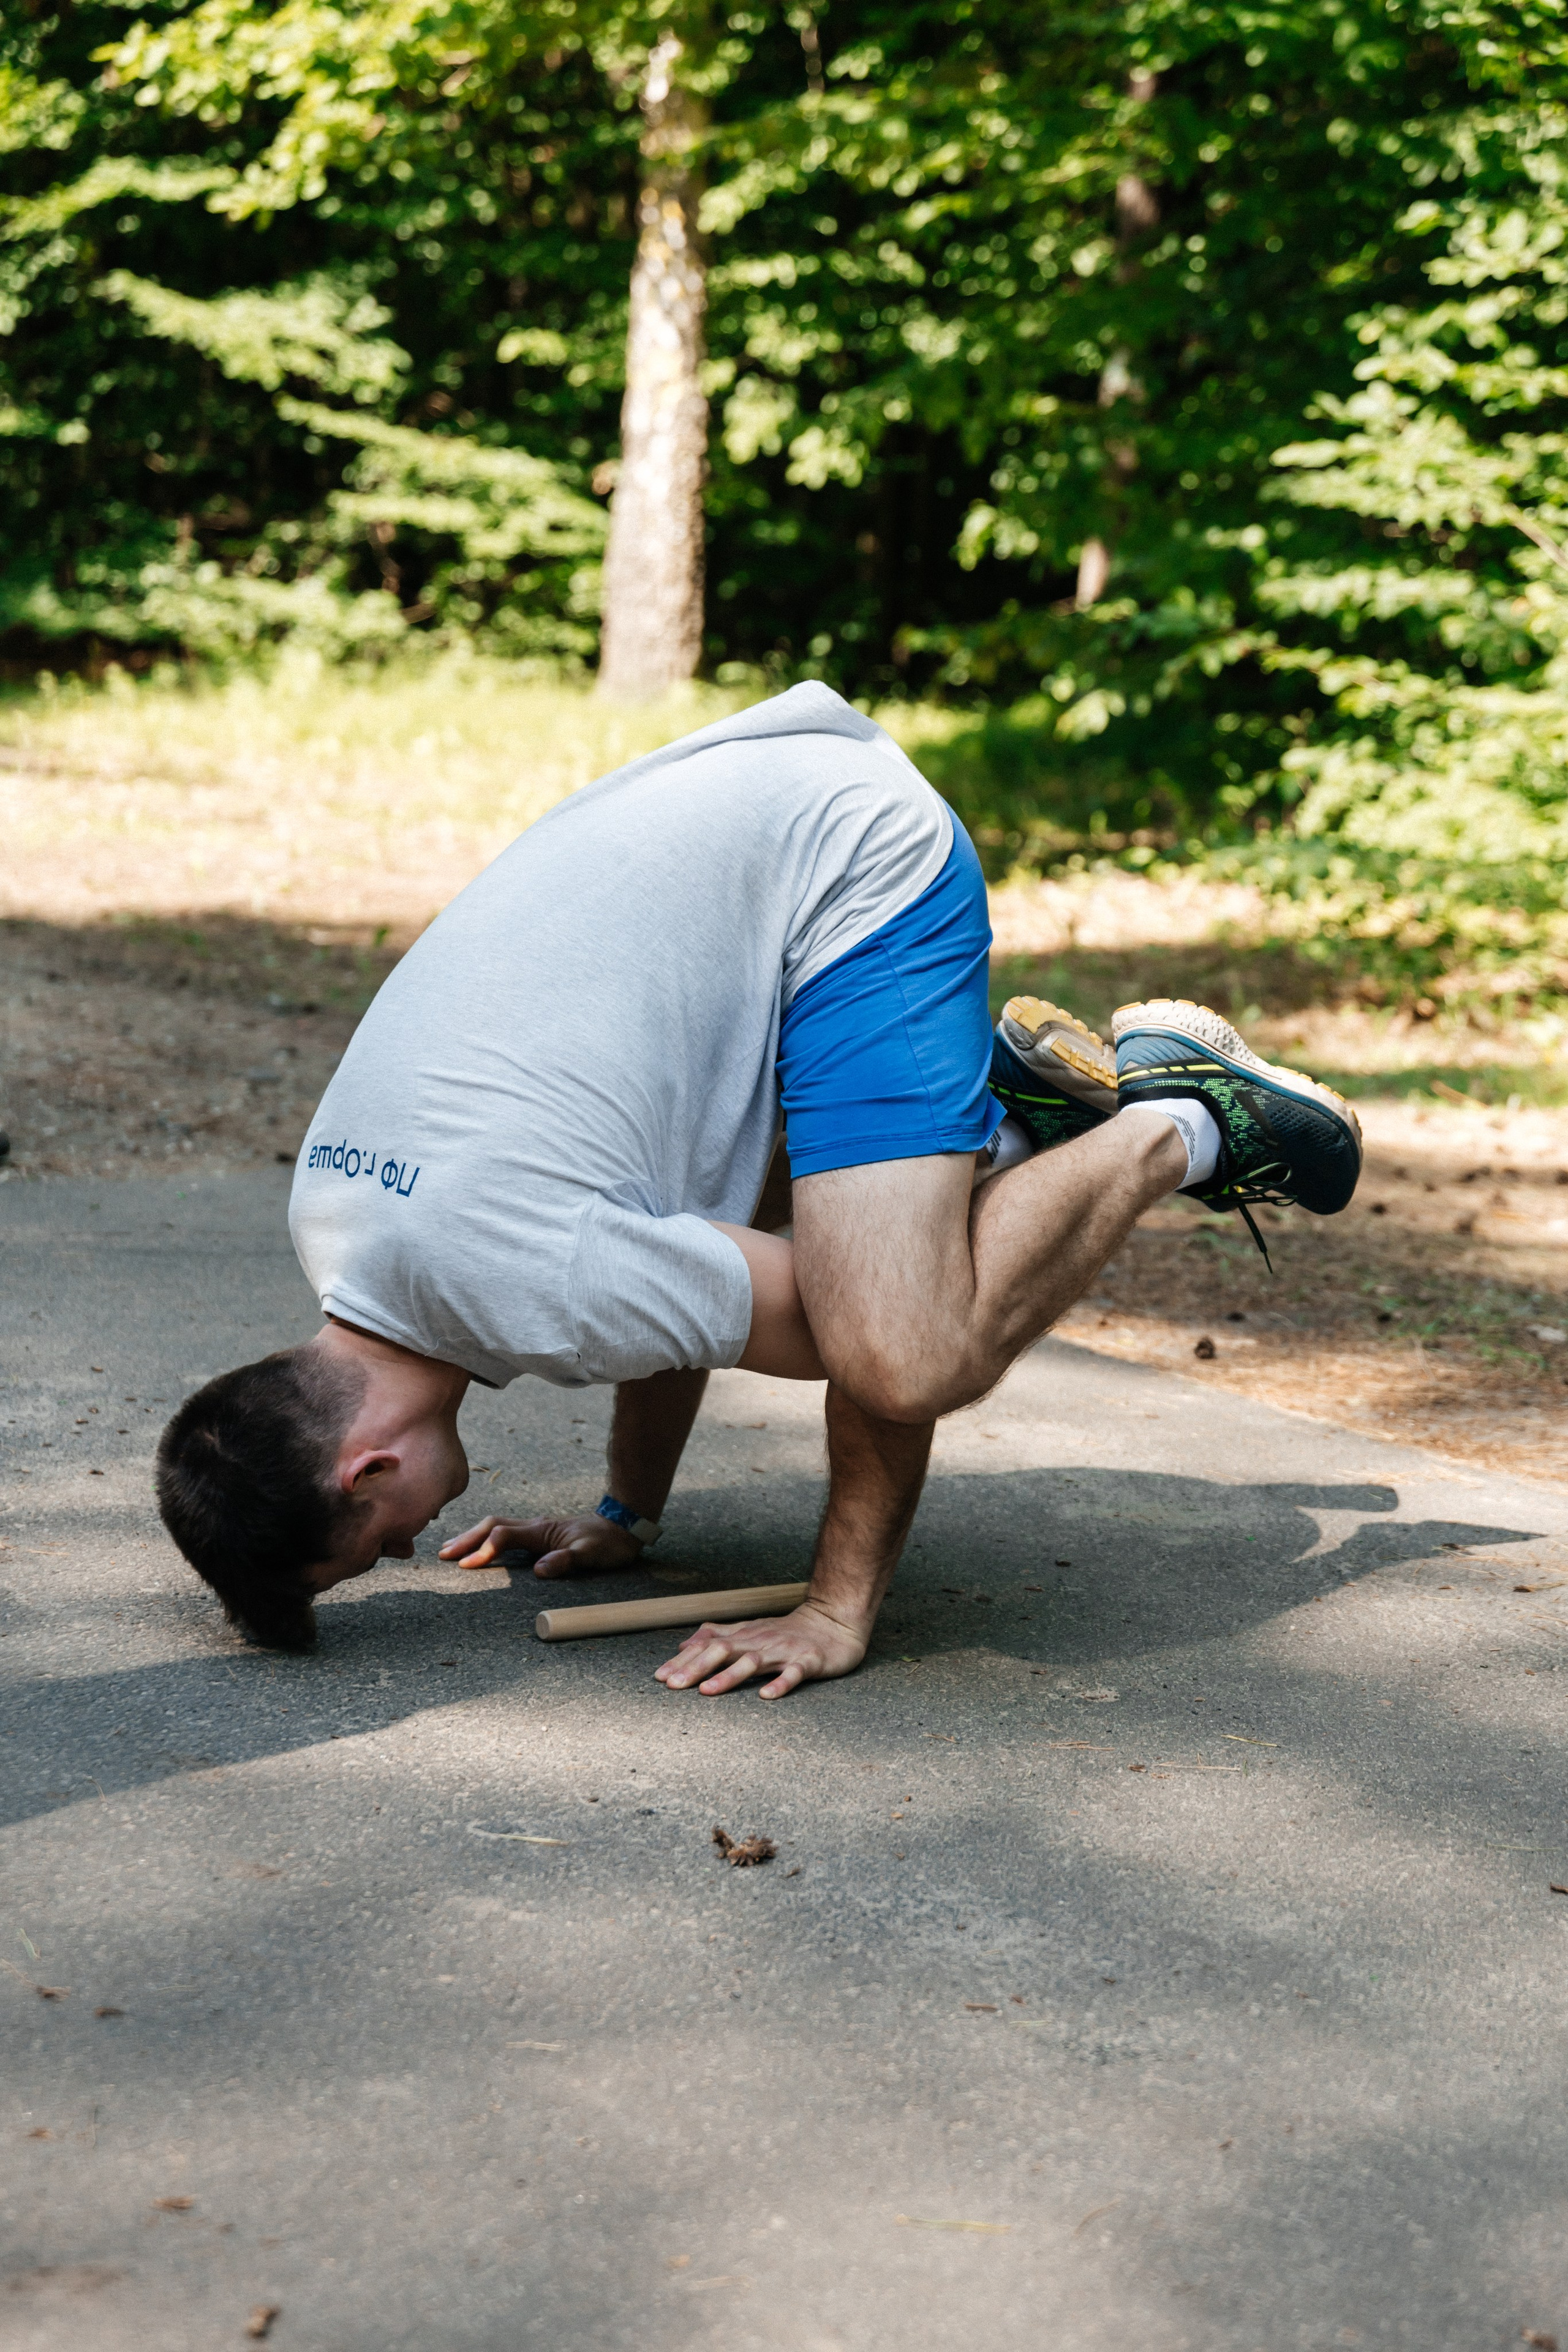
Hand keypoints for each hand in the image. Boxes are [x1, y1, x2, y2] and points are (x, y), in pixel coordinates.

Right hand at [438, 1512, 643, 1578]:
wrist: (622, 1528)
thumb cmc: (607, 1544)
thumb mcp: (591, 1555)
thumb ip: (566, 1560)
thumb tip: (540, 1569)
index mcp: (541, 1531)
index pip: (503, 1537)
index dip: (484, 1551)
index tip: (467, 1567)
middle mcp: (534, 1527)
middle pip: (491, 1526)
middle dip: (466, 1539)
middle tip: (442, 1554)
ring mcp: (535, 1530)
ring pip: (495, 1527)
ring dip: (472, 1537)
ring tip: (450, 1550)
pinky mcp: (538, 1536)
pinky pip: (503, 1533)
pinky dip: (485, 1539)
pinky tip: (479, 1549)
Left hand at [653, 1600, 867, 1699]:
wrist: (834, 1622)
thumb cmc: (788, 1632)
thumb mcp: (750, 1630)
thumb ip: (717, 1636)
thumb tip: (683, 1644)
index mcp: (744, 1636)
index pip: (708, 1646)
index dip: (683, 1661)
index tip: (659, 1677)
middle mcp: (760, 1642)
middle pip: (723, 1652)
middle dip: (696, 1668)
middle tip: (673, 1685)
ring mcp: (783, 1651)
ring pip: (753, 1662)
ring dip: (729, 1676)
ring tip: (708, 1691)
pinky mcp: (808, 1661)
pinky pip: (793, 1674)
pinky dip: (780, 1684)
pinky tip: (767, 1696)